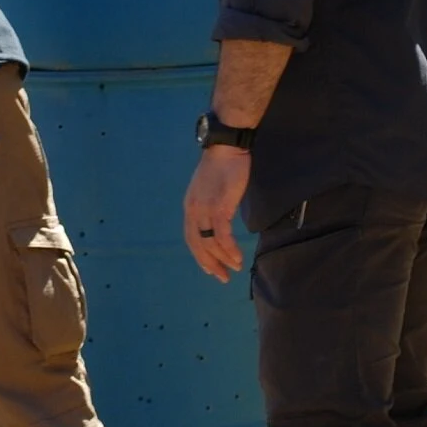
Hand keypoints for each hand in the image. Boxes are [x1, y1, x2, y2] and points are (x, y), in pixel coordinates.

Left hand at [183, 146, 249, 282]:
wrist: (226, 148)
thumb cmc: (222, 167)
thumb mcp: (210, 190)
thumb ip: (211, 207)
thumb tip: (219, 222)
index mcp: (189, 207)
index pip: (191, 238)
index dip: (200, 256)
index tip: (211, 268)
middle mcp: (193, 211)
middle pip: (198, 245)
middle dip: (210, 263)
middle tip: (222, 277)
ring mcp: (205, 210)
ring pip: (210, 243)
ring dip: (222, 259)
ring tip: (234, 268)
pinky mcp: (219, 207)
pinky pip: (222, 235)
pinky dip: (229, 249)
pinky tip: (237, 257)